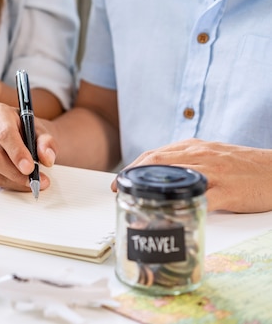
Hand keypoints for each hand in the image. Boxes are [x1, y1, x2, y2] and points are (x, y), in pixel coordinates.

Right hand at [0, 103, 55, 191]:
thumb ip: (46, 142)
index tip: (30, 167)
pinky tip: (24, 181)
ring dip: (15, 180)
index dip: (17, 152)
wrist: (20, 133)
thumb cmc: (28, 129)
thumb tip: (46, 158)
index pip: (4, 134)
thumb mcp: (41, 130)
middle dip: (14, 171)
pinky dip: (12, 183)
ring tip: (35, 181)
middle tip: (34, 179)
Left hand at [111, 138, 271, 212]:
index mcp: (193, 147)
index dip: (132, 168)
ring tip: (135, 204)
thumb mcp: (211, 154)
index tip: (119, 180)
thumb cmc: (243, 165)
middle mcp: (199, 156)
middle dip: (133, 177)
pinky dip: (181, 207)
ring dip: (149, 192)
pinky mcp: (227, 191)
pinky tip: (168, 216)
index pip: (154, 154)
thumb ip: (186, 160)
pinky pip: (200, 199)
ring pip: (172, 178)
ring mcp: (213, 173)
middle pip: (156, 163)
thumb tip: (159, 173)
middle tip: (120, 191)